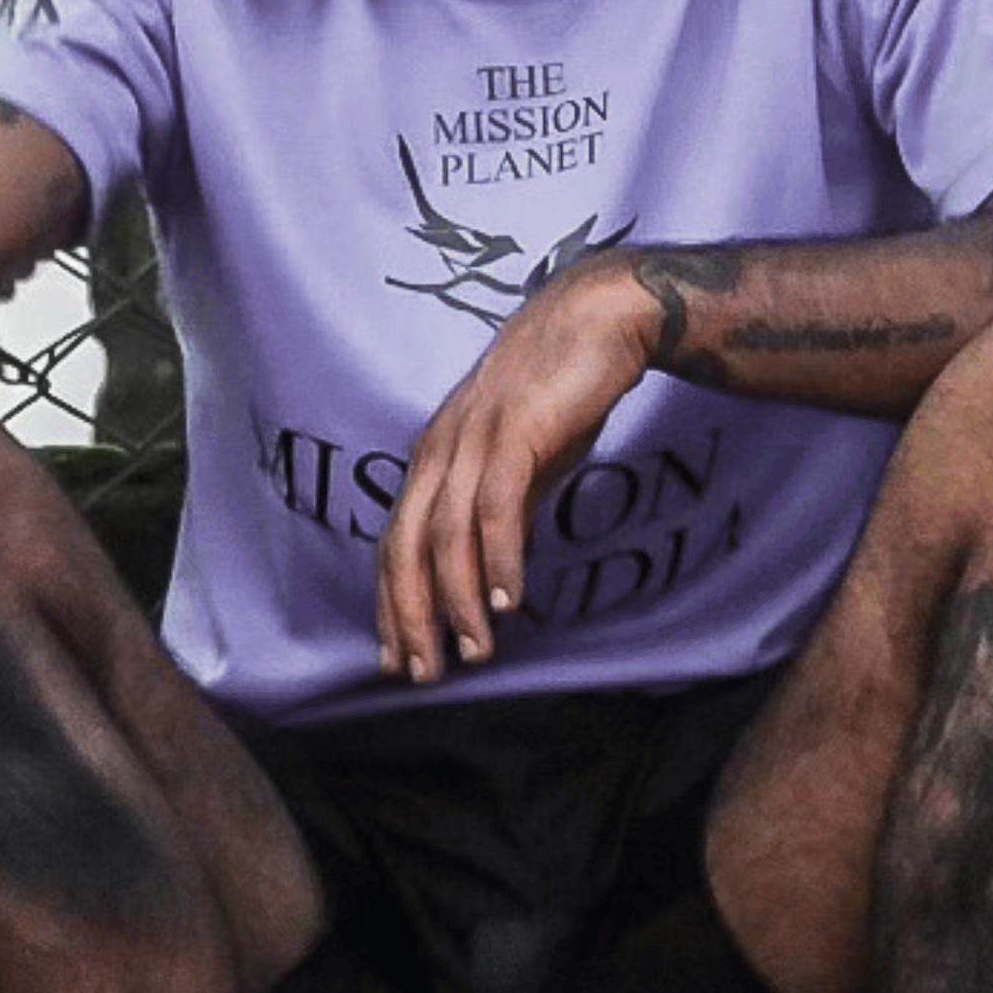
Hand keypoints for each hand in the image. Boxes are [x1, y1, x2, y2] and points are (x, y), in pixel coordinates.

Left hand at [376, 254, 655, 685]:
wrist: (601, 318)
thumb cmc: (561, 389)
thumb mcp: (523, 461)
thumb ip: (502, 510)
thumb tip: (495, 569)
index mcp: (433, 458)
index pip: (395, 542)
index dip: (391, 604)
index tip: (395, 657)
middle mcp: (439, 450)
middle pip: (404, 547)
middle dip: (409, 617)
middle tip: (422, 674)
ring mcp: (471, 439)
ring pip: (446, 536)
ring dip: (458, 601)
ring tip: (474, 652)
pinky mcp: (513, 432)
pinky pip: (495, 508)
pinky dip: (500, 559)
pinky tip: (511, 603)